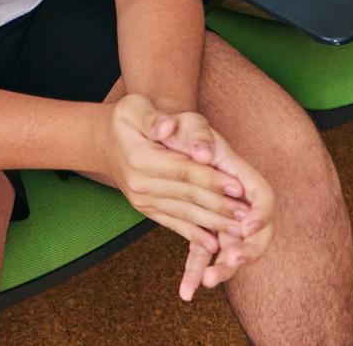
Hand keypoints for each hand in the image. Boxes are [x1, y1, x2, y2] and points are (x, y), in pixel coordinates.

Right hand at [94, 96, 256, 273]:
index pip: (182, 170)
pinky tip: (213, 245)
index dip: (211, 179)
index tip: (238, 187)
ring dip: (213, 223)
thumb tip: (168, 127)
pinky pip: (173, 224)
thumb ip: (154, 118)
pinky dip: (194, 234)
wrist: (106, 141)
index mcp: (140, 158)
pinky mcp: (147, 210)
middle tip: (247, 214)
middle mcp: (140, 184)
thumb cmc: (128, 118)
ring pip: (184, 213)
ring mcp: (142, 200)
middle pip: (186, 196)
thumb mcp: (136, 107)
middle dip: (219, 205)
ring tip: (240, 230)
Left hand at [147, 112, 275, 298]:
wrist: (159, 136)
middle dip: (248, 249)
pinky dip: (197, 271)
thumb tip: (203, 152)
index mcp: (237, 172)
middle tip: (232, 260)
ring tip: (207, 281)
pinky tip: (186, 291)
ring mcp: (221, 215)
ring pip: (232, 248)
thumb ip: (194, 133)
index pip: (262, 195)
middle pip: (256, 230)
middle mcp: (234, 197)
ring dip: (224, 266)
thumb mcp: (184, 123)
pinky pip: (204, 254)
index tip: (247, 226)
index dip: (260, 212)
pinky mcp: (202, 228)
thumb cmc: (176, 128)